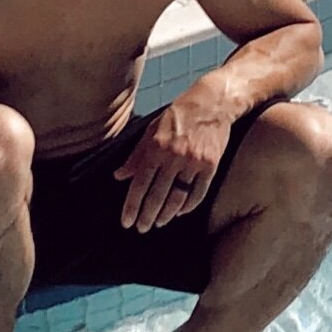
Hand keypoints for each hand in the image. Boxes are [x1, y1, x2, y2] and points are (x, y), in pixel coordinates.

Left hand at [114, 87, 232, 231]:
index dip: (131, 205)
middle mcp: (174, 156)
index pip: (140, 184)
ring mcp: (194, 162)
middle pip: (157, 195)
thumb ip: (136, 154)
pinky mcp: (211, 165)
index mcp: (156, 147)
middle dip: (147, 215)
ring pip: (177, 197)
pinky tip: (179, 212)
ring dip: (166, 214)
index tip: (126, 221)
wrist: (212, 103)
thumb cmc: (179, 114)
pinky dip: (188, 206)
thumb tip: (120, 175)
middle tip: (141, 228)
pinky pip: (198, 192)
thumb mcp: (152, 129)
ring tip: (158, 223)